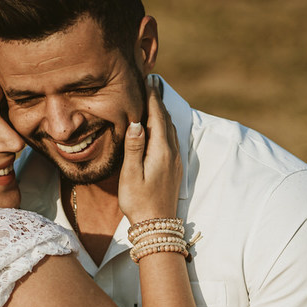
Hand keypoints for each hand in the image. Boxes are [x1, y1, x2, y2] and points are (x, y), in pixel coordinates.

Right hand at [117, 76, 181, 223]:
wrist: (157, 226)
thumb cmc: (139, 202)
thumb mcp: (132, 175)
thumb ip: (134, 148)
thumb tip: (136, 123)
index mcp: (161, 151)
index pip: (157, 117)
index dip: (152, 98)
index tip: (149, 80)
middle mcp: (171, 152)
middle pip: (166, 119)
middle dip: (158, 100)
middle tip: (151, 82)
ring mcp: (175, 160)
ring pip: (170, 128)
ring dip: (162, 112)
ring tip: (154, 99)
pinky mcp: (173, 167)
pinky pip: (171, 138)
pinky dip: (164, 125)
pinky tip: (159, 125)